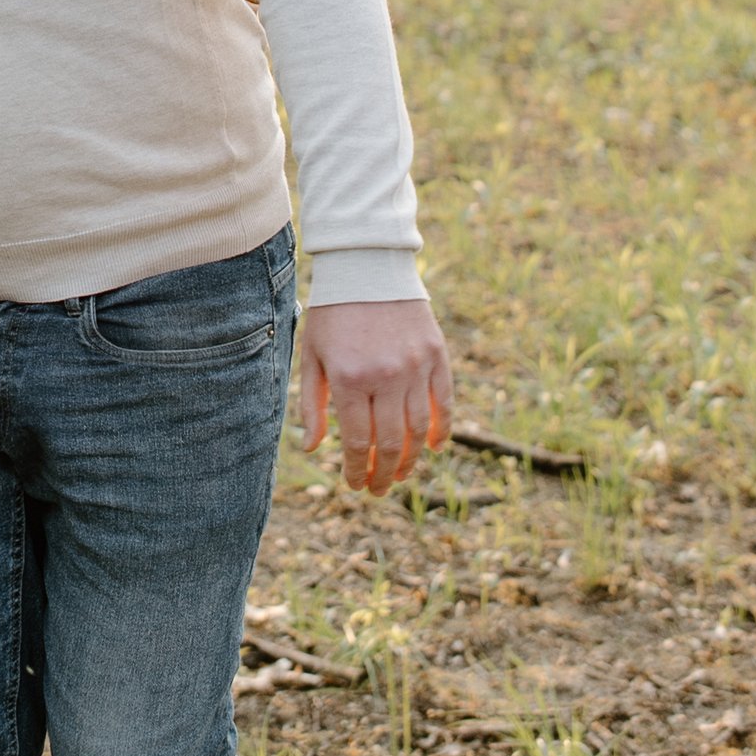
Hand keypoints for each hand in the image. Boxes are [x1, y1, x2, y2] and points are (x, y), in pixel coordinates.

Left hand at [299, 298, 453, 495]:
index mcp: (349, 378)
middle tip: (379, 489)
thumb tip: (313, 448)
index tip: (355, 485)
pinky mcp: (436, 354)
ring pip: (419, 430)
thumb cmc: (333, 312)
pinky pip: (444, 402)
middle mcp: (385, 376)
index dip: (356, 470)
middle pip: (390, 444)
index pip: (356, 441)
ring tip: (401, 474)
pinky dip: (441, 429)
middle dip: (384, 474)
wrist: (367, 266)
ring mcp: (415, 366)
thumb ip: (312, 403)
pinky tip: (431, 447)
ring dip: (411, 459)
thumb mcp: (312, 354)